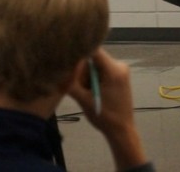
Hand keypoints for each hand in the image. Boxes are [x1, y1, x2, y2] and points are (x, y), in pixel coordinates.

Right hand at [68, 48, 146, 168]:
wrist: (122, 131)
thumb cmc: (104, 117)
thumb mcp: (84, 100)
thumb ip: (71, 83)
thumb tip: (57, 70)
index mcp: (114, 70)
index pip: (93, 49)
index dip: (79, 49)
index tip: (66, 53)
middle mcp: (119, 65)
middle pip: (92, 57)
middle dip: (81, 69)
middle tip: (76, 84)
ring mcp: (120, 69)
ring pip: (95, 64)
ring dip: (86, 75)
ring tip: (85, 91)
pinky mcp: (118, 75)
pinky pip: (100, 69)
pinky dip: (92, 77)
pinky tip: (91, 90)